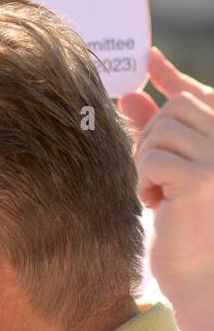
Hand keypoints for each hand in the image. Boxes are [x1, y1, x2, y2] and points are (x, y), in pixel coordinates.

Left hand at [119, 48, 213, 330]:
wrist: (195, 273)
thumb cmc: (180, 225)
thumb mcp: (164, 172)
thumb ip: (153, 133)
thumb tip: (128, 93)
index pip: (196, 96)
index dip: (170, 76)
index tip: (148, 57)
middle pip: (172, 110)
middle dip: (149, 139)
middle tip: (152, 177)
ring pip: (160, 132)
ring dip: (145, 163)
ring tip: (157, 192)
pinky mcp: (203, 178)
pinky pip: (153, 158)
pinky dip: (144, 180)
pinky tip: (156, 203)